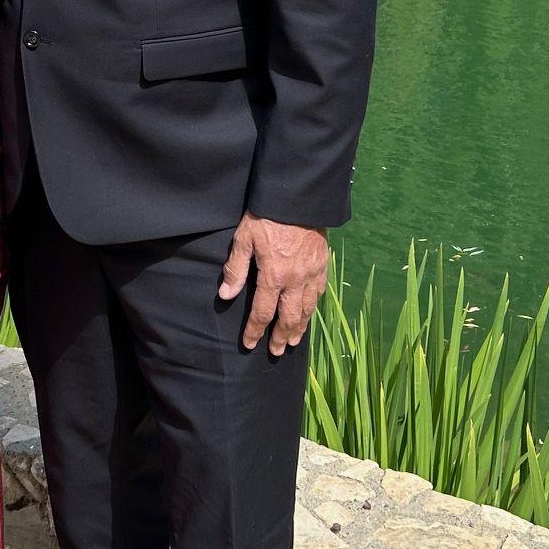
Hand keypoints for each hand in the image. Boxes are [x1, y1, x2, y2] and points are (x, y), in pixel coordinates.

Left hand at [218, 213, 330, 354]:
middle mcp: (296, 280)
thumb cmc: (266, 216)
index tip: (249, 344)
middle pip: (289, 317)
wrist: (298, 197)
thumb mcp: (244, 239)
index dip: (255, 330)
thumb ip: (235, 269)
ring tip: (293, 341)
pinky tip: (309, 313)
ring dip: (300, 327)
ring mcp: (312, 273)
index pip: (263, 312)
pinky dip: (313, 307)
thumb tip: (225, 296)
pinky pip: (319, 292)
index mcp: (274, 275)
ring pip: (307, 309)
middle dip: (281, 336)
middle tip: (276, 352)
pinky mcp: (322, 263)